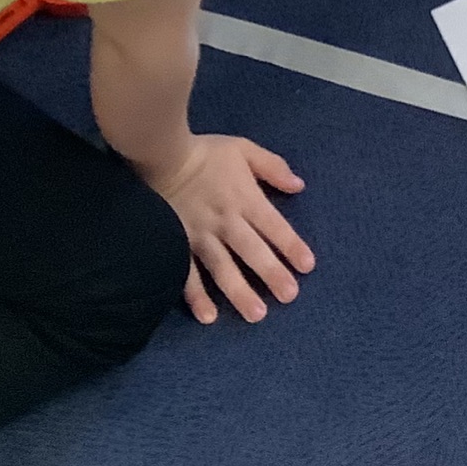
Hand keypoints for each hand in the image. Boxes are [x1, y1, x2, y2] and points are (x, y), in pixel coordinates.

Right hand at [138, 133, 313, 324]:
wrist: (159, 157)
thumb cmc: (205, 154)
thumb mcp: (243, 149)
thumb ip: (272, 166)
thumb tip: (298, 185)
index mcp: (245, 199)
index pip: (274, 226)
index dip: (291, 246)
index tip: (307, 266)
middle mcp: (226, 222)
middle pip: (252, 251)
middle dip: (271, 274)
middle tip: (289, 296)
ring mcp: (200, 237)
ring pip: (223, 269)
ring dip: (240, 292)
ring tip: (257, 315)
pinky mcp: (177, 246)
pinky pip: (187, 275)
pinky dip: (196, 297)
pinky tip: (208, 316)